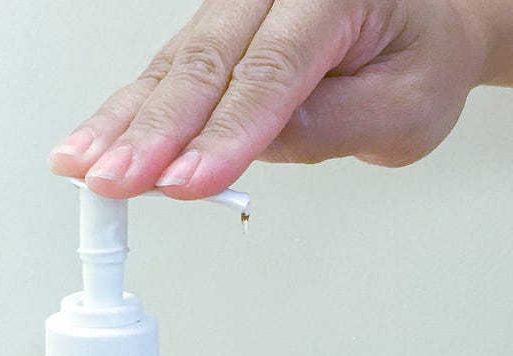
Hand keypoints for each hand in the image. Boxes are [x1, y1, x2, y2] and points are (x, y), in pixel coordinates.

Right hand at [47, 0, 484, 198]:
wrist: (427, 28)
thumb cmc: (422, 60)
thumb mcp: (407, 110)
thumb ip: (333, 126)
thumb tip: (256, 149)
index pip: (272, 69)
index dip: (225, 132)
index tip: (187, 181)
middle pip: (206, 61)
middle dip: (156, 130)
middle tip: (116, 181)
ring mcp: (241, 5)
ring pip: (174, 65)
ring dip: (126, 122)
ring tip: (85, 167)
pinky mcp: (218, 32)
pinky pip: (170, 70)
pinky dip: (133, 113)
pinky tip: (94, 144)